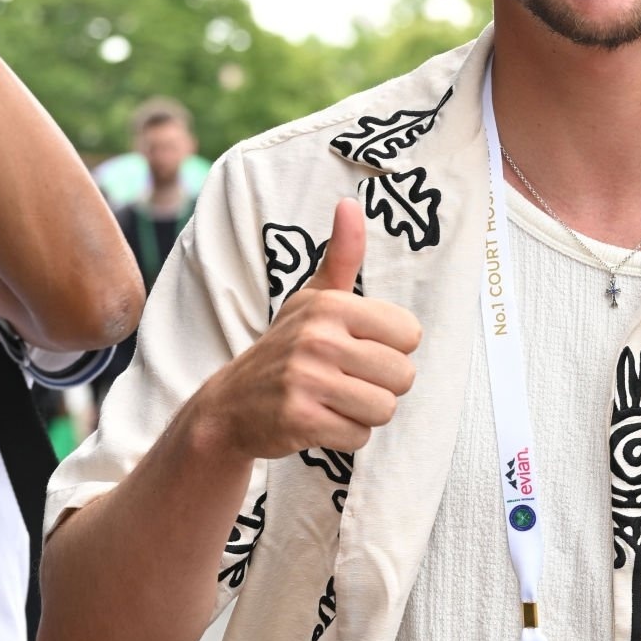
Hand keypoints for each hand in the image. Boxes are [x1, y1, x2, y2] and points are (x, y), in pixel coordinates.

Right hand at [197, 198, 420, 460]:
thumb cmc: (286, 348)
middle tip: (344, 381)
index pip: (410, 335)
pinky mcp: (300, 419)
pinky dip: (345, 437)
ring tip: (333, 401)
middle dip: (380, 386)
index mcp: (331, 305)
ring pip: (384, 409)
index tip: (357, 350)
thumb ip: (342, 256)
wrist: (230, 405)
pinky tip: (319, 422)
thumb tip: (352, 203)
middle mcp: (318, 337)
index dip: (391, 350)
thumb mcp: (312, 298)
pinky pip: (359, 437)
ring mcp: (307, 379)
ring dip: (364, 414)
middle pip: (403, 376)